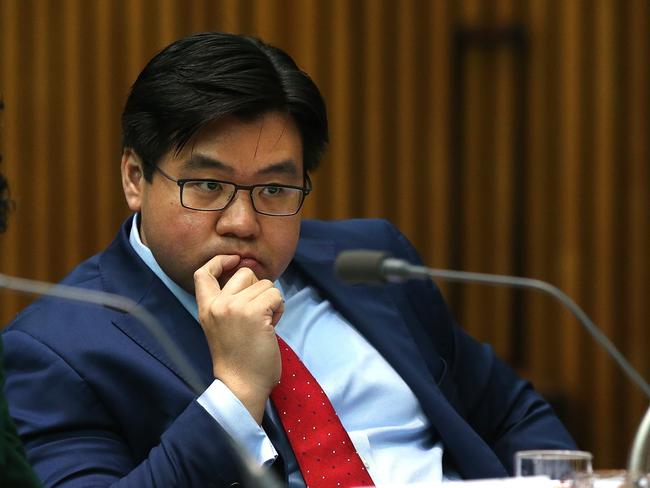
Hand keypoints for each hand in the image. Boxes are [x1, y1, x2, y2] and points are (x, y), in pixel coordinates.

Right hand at [194, 255, 283, 422]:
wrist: (241, 386)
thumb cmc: (238, 360)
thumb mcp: (222, 326)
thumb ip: (230, 302)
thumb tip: (250, 276)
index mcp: (206, 309)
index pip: (203, 273)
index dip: (220, 261)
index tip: (233, 260)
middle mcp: (217, 305)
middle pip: (245, 272)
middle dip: (258, 288)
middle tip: (258, 314)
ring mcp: (234, 307)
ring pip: (265, 284)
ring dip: (271, 302)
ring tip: (263, 325)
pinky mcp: (253, 313)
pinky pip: (276, 295)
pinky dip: (279, 308)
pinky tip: (271, 326)